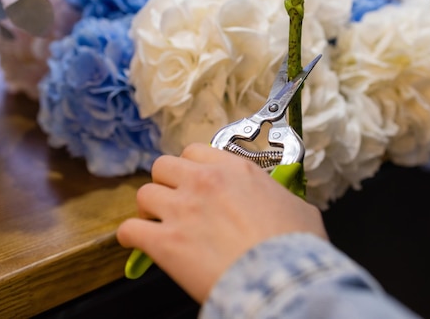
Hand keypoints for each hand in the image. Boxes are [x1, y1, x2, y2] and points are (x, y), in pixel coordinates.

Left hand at [116, 143, 327, 302]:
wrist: (280, 278)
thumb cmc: (295, 246)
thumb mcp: (299, 208)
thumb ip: (280, 197)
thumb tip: (283, 203)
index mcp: (235, 170)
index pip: (195, 151)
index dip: (191, 167)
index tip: (194, 181)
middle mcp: (204, 182)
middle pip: (163, 165)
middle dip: (166, 182)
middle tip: (174, 201)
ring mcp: (181, 210)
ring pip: (144, 193)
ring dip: (149, 208)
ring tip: (157, 222)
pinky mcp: (165, 242)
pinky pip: (129, 229)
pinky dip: (131, 236)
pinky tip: (139, 244)